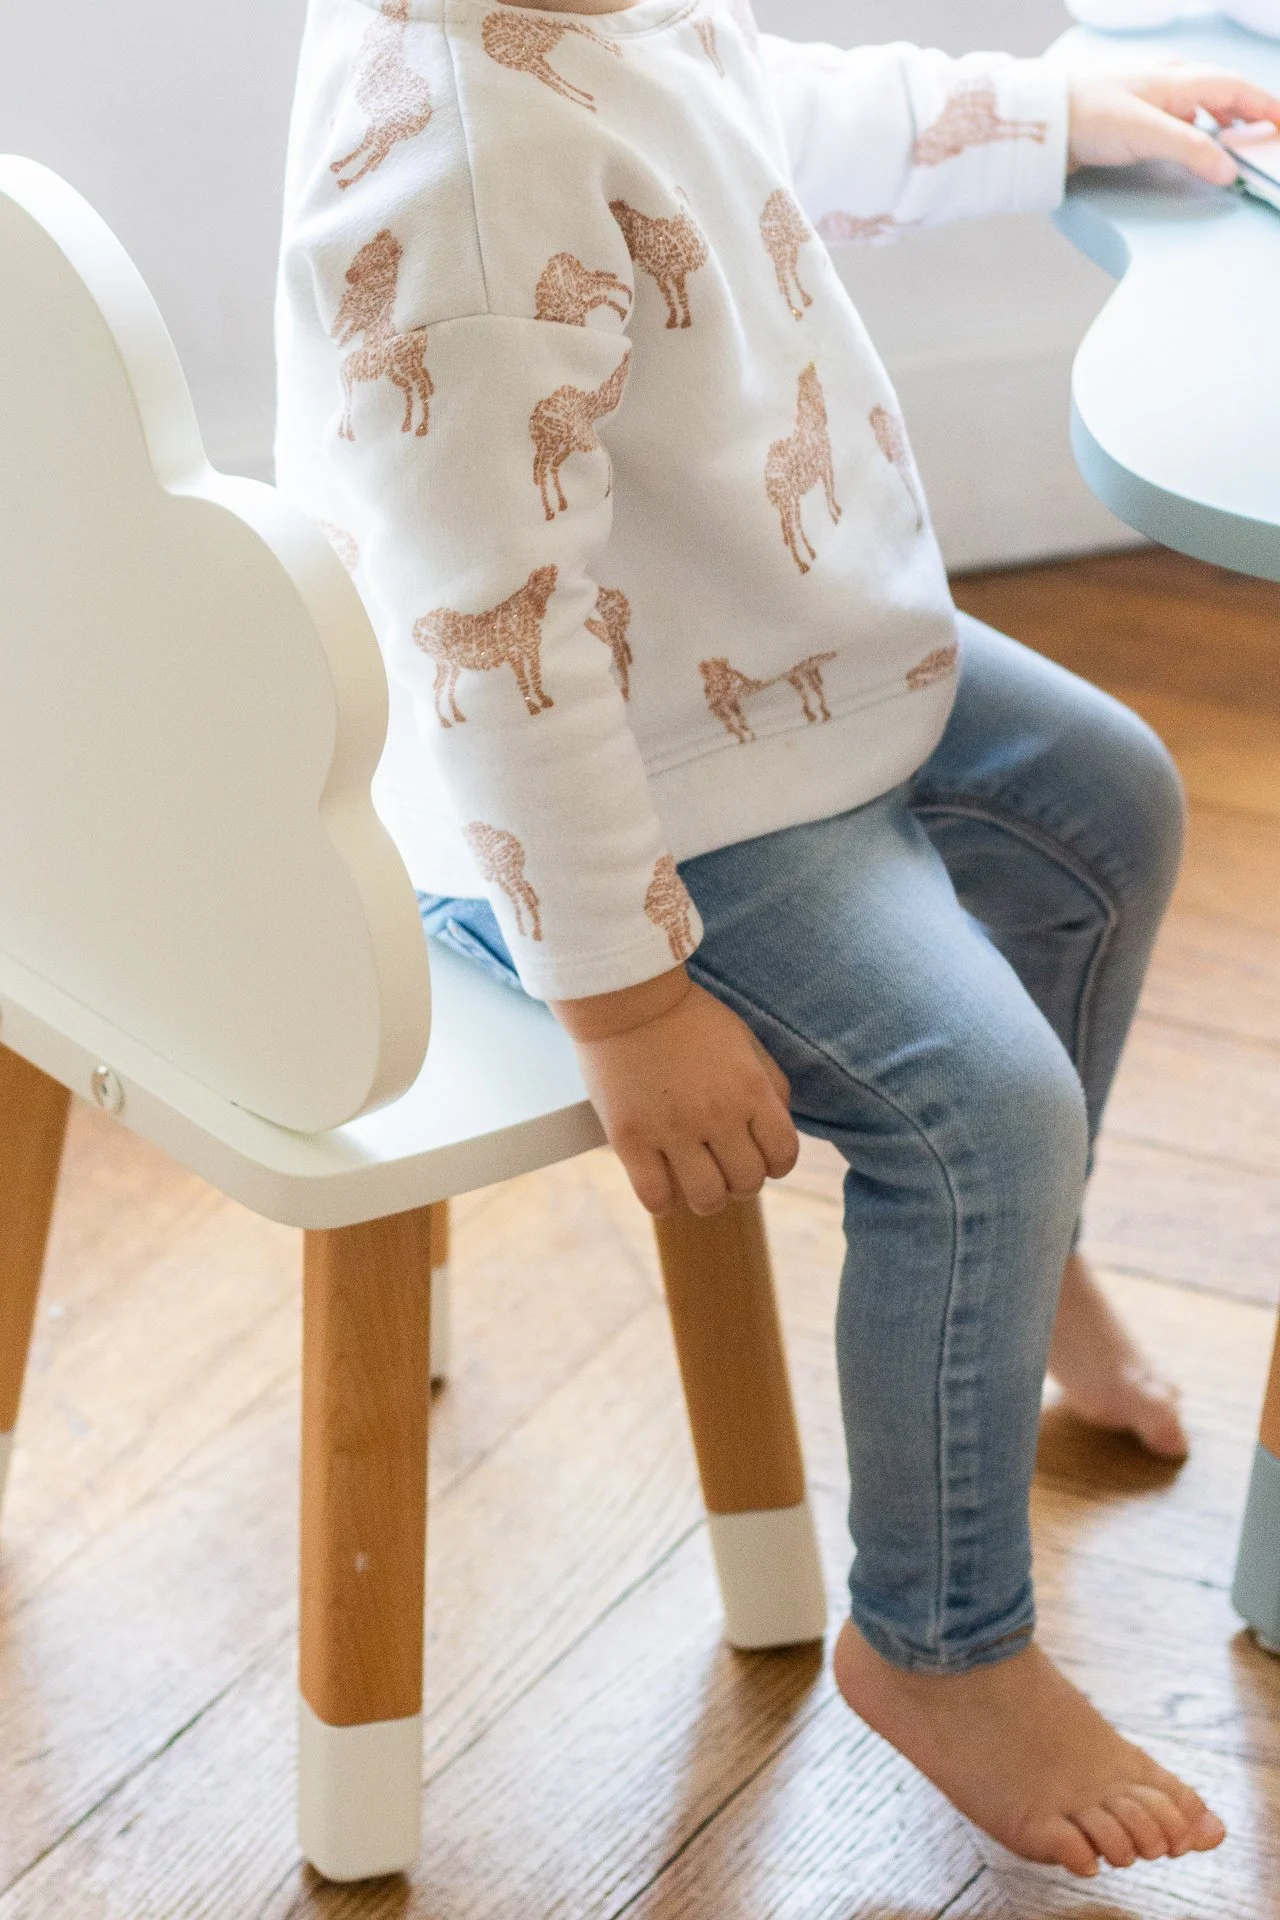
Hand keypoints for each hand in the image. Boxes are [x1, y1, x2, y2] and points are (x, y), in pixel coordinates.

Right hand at [551, 968, 799, 1215]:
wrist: (625, 997)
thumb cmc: (687, 1016)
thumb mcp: (744, 1039)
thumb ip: (770, 1082)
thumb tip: (779, 1125)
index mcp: (751, 1090)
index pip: (783, 1155)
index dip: (775, 1163)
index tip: (758, 1155)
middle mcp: (717, 1115)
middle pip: (747, 1183)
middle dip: (740, 1180)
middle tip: (723, 1165)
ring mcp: (672, 1130)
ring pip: (706, 1199)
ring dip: (707, 1197)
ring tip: (695, 1180)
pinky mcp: (631, 1140)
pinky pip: (655, 1197)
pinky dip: (664, 1201)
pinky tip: (662, 1182)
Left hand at [1068, 65, 1279, 183]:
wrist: (1041, 120)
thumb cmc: (1088, 117)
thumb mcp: (1146, 134)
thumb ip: (1190, 150)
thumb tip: (1228, 169)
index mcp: (1177, 78)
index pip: (1236, 88)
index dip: (1266, 105)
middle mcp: (1166, 80)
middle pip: (1220, 90)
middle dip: (1247, 108)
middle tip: (1267, 130)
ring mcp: (1147, 95)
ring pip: (1197, 100)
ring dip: (1220, 115)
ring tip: (1234, 134)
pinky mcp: (1129, 114)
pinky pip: (1175, 113)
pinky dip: (1192, 123)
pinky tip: (1188, 135)